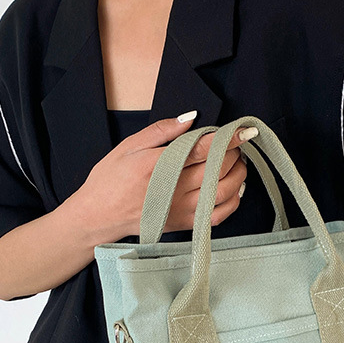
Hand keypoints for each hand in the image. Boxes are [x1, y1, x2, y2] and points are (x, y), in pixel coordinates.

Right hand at [79, 111, 255, 243]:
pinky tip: (234, 188)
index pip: (203, 149)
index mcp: (160, 165)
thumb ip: (161, 131)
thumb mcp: (129, 146)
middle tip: (235, 144)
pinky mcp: (184, 224)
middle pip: (219, 169)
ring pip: (224, 191)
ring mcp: (182, 209)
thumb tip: (190, 119)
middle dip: (234, 153)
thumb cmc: (110, 180)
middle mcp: (174, 189)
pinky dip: (233, 201)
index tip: (244, 131)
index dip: (228, 139)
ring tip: (237, 163)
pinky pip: (218, 215)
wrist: (99, 216)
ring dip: (238, 175)